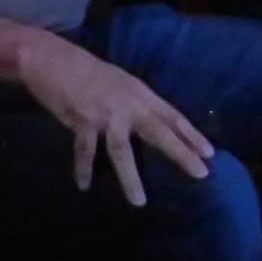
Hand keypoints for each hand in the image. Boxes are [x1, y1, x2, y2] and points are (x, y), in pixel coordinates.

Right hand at [14, 32, 212, 204]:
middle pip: (160, 131)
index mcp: (140, 93)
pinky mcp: (82, 119)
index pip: (173, 116)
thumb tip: (148, 124)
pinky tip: (85, 185)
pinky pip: (85, 151)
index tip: (210, 153)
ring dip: (131, 178)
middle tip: (201, 173)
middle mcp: (128, 103)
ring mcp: (105, 113)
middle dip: (181, 152)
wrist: (51, 58)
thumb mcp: (119, 83)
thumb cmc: (85, 71)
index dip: (192, 134)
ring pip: (122, 150)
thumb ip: (134, 103)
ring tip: (139, 201)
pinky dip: (84, 169)